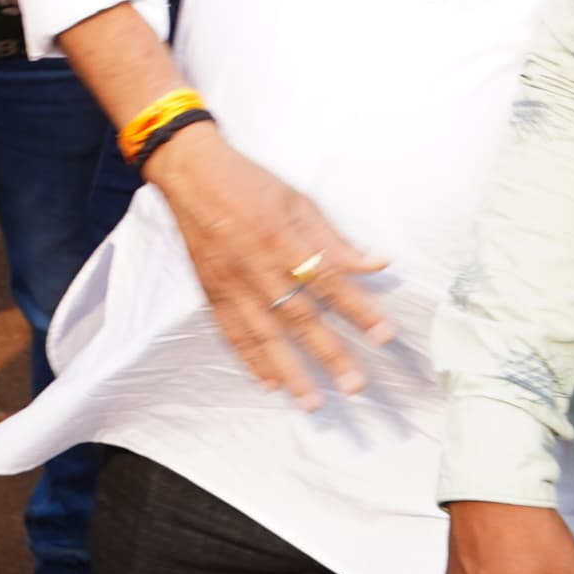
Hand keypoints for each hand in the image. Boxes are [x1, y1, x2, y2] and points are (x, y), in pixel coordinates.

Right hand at [142, 123, 391, 405]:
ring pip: (264, 334)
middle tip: (354, 386)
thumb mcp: (297, 200)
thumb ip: (334, 239)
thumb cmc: (247, 182)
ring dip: (289, 370)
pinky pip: (231, 332)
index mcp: (283, 238)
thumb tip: (376, 264)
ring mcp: (231, 283)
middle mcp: (257, 266)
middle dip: (329, 354)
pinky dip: (249, 359)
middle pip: (299, 317)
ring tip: (311, 401)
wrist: (189, 172)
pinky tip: (268, 382)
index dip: (358, 309)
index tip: (384, 335)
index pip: (329, 281)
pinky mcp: (211, 292)